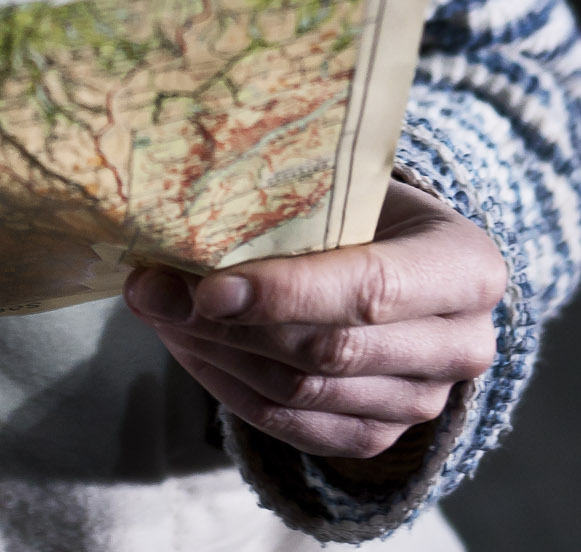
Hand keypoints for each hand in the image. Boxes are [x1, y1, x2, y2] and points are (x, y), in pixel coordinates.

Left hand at [124, 179, 504, 463]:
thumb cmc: (367, 202)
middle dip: (228, 323)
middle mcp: (460, 344)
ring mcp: (423, 400)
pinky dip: (230, 388)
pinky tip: (186, 345)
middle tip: (150, 289)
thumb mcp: (349, 182)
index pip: (370, 291)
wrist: (401, 256)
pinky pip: (294, 428)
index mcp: (466, 267)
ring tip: (156, 309)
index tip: (207, 287)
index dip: (287, 294)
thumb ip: (290, 196)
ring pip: (303, 392)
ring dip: (216, 353)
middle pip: (329, 350)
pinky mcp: (380, 434)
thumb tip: (178, 205)